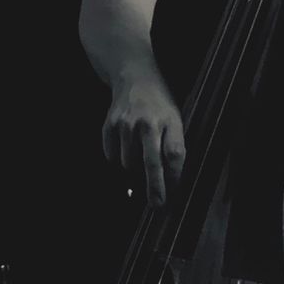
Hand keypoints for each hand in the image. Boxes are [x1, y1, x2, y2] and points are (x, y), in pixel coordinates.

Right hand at [102, 74, 185, 207]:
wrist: (134, 77)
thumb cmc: (159, 104)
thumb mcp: (174, 119)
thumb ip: (172, 145)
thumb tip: (168, 182)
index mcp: (170, 120)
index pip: (174, 155)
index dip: (174, 178)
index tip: (174, 195)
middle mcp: (148, 122)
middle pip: (152, 163)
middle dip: (155, 188)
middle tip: (157, 206)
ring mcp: (126, 124)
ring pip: (129, 163)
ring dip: (135, 171)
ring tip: (138, 165)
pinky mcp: (109, 125)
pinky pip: (113, 156)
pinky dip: (119, 160)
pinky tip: (125, 151)